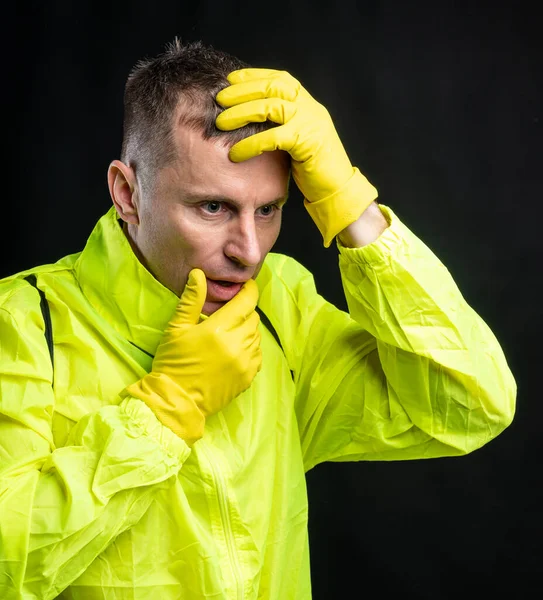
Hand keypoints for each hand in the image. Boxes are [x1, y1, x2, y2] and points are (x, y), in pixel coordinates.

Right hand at [123, 269, 261, 444]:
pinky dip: (250, 348)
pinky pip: (257, 354)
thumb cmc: (173, 362)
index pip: (246, 302)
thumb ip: (191, 299)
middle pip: (253, 317)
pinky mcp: (247, 377)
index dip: (249, 290)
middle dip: (244, 311)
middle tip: (228, 313)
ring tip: (229, 333)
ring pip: (256, 335)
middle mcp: (237, 344)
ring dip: (247, 329)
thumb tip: (198, 274)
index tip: (246, 286)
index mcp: (219, 329)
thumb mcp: (177, 328)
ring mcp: (245, 363)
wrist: (175, 401)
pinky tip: (234, 349)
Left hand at [216, 68, 377, 246]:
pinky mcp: (308, 142)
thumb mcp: (296, 137)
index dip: (253, 76)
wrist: (337, 187)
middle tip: (219, 99)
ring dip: (242, 112)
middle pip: (271, 87)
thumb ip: (280, 123)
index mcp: (307, 102)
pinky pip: (273, 137)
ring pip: (270, 107)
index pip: (278, 79)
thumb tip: (248, 116)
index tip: (230, 80)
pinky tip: (236, 152)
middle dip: (242, 91)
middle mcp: (310, 107)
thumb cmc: (312, 166)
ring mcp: (311, 122)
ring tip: (221, 123)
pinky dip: (252, 144)